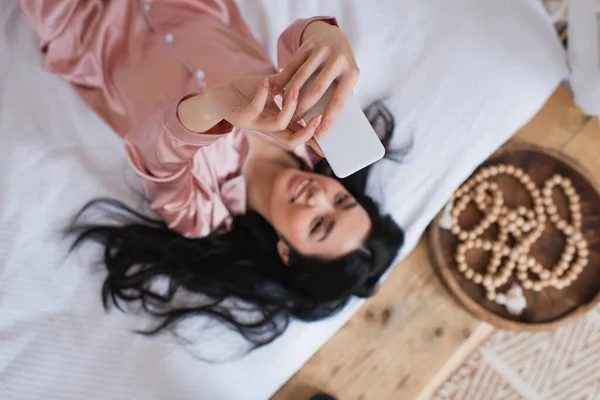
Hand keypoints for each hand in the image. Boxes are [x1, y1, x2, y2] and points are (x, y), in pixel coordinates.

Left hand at [208, 76, 321, 148]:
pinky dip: (262, 95)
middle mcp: (268, 128)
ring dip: (289, 108)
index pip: (301, 135)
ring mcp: (255, 125)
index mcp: (278, 124)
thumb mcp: (274, 90)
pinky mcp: (241, 118)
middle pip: (292, 140)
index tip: (331, 139)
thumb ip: (290, 87)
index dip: (315, 139)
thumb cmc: (248, 93)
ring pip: (278, 125)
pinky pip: (254, 109)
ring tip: (295, 90)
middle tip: (319, 118)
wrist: (220, 95)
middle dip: (307, 132)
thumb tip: (313, 76)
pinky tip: (266, 81)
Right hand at [272, 21, 359, 138]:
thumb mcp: (345, 79)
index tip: (320, 134)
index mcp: (352, 72)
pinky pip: (292, 65)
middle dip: (304, 108)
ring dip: (290, 95)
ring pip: (301, 77)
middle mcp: (338, 59)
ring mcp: (322, 50)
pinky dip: (283, 80)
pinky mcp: (308, 45)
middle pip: (317, 89)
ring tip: (284, 109)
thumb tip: (323, 123)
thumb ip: (337, 95)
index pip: (339, 100)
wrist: (334, 36)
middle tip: (295, 121)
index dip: (329, 118)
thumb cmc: (341, 68)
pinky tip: (276, 92)